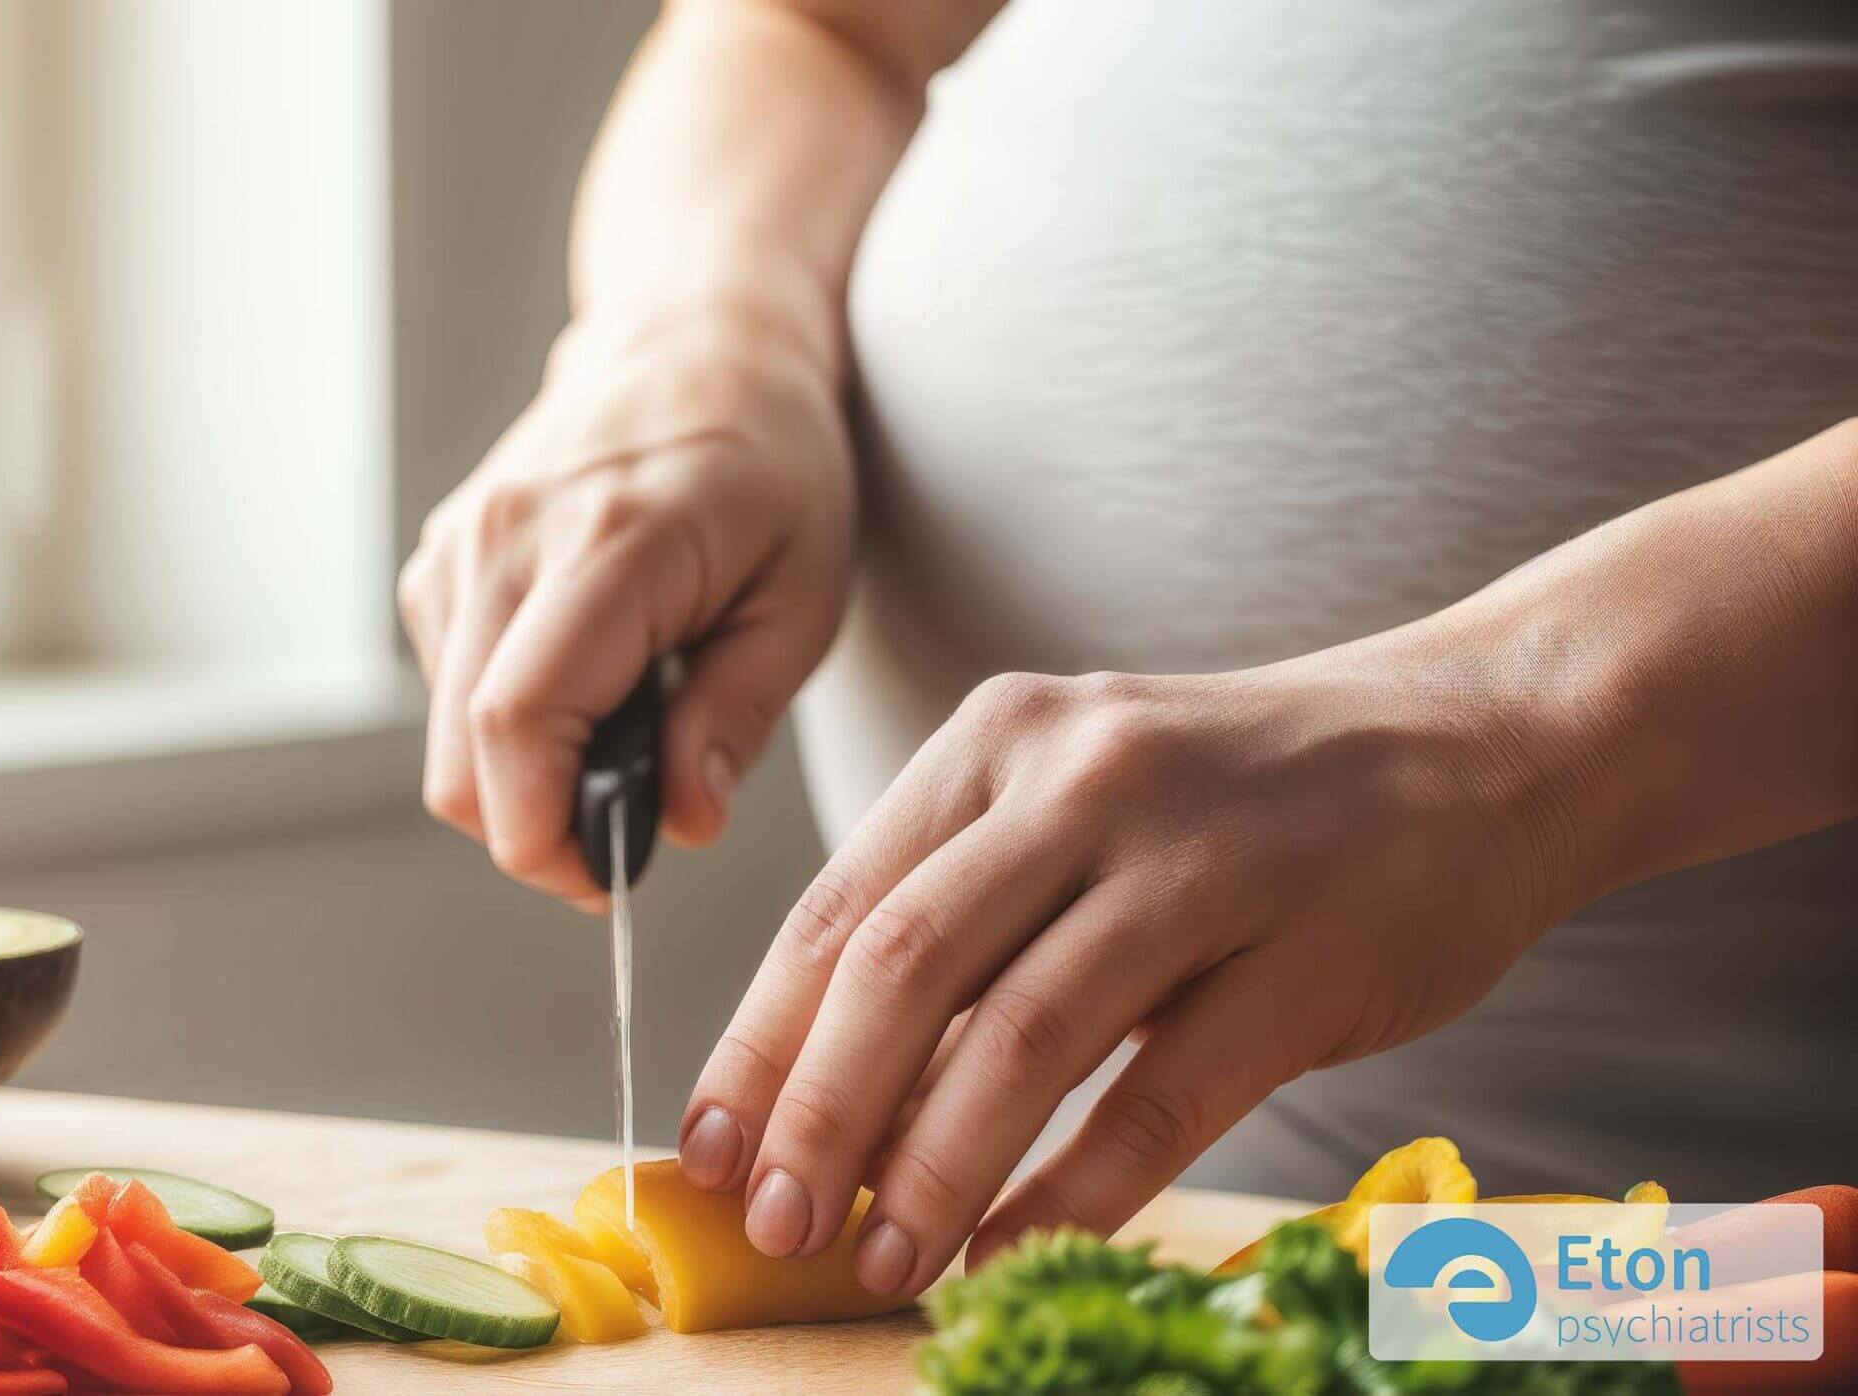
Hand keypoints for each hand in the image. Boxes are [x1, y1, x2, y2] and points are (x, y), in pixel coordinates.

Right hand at [399, 303, 854, 904]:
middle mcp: (508, 539)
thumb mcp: (804, 596)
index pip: (518, 721)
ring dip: (520, 780)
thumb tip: (680, 824)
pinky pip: (445, 690)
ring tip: (621, 741)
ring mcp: (461, 543)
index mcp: (610, 544)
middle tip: (624, 842)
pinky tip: (582, 686)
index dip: (543, 834)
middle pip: (461, 756)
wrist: (700, 341)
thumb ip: (737, 716)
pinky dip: (501, 727)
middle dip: (534, 834)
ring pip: (444, 737)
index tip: (607, 879)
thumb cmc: (773, 465)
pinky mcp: (441, 557)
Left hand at [676, 635, 1608, 1294]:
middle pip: (903, 970)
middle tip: (779, 1225)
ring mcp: (1199, 862)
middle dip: (819, 1115)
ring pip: (1021, 1040)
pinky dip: (1075, 1191)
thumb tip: (830, 1084)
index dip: (758, 1042)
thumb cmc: (1247, 794)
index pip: (837, 908)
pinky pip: (1160, 1098)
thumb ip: (965, 910)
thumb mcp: (1080, 794)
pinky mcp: (1304, 956)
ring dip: (933, 1170)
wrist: (1484, 740)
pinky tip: (1018, 1250)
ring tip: (883, 1260)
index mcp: (998, 740)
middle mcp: (1080, 780)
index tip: (709, 1150)